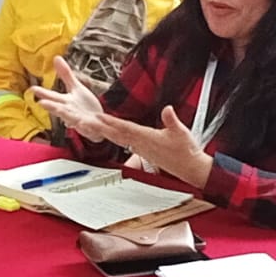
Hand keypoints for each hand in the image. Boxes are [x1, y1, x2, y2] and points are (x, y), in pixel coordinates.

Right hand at [31, 57, 107, 141]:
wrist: (98, 122)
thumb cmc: (85, 107)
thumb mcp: (75, 87)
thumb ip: (66, 74)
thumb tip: (56, 58)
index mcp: (66, 102)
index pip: (52, 97)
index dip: (42, 93)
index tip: (32, 89)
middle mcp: (70, 111)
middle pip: (59, 108)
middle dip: (51, 106)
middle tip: (41, 103)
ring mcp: (79, 120)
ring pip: (71, 118)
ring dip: (66, 116)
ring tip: (61, 113)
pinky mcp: (90, 127)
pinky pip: (87, 127)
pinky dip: (84, 126)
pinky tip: (82, 123)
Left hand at [96, 106, 214, 187]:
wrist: (189, 168)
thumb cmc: (186, 151)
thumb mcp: (181, 132)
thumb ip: (172, 120)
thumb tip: (167, 109)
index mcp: (148, 138)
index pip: (126, 128)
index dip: (111, 123)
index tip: (99, 118)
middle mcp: (141, 145)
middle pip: (117, 135)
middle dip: (101, 128)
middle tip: (86, 122)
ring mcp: (141, 149)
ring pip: (119, 139)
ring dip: (106, 132)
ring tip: (93, 126)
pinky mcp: (143, 152)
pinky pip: (125, 143)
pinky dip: (115, 137)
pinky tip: (110, 134)